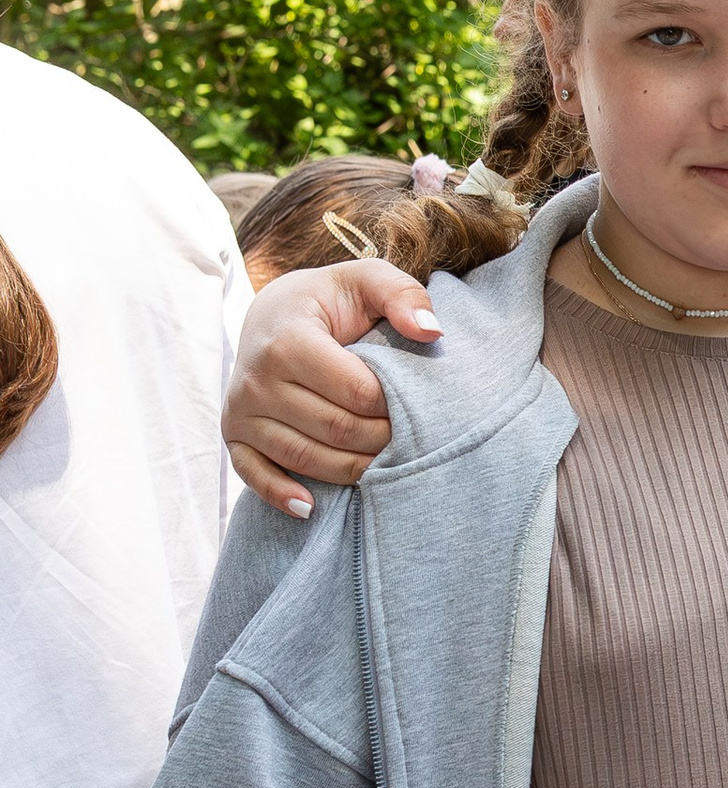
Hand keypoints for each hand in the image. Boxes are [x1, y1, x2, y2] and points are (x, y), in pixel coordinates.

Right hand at [227, 260, 442, 515]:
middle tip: (410, 438)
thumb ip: (402, 295)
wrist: (272, 315)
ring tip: (385, 464)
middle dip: (381, 439)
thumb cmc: (329, 302)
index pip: (355, 391)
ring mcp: (240, 411)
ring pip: (304, 458)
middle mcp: (255, 378)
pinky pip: (254, 475)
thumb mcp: (366, 280)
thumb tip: (432, 333)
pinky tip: (311, 507)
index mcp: (287, 339)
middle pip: (334, 429)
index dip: (393, 404)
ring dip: (352, 469)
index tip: (414, 403)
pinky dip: (282, 494)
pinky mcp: (234, 435)